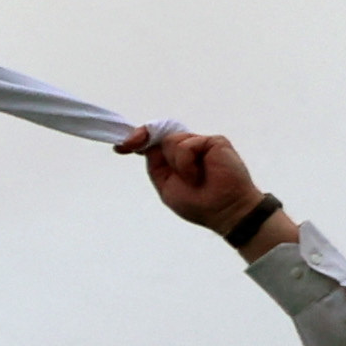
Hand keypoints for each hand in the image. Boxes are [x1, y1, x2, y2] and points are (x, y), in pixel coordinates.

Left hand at [121, 124, 279, 244]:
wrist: (224, 210)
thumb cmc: (197, 203)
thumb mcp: (166, 185)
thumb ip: (156, 164)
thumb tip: (143, 145)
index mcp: (174, 159)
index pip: (154, 143)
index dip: (138, 140)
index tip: (120, 146)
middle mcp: (187, 148)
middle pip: (159, 136)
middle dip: (143, 139)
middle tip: (129, 144)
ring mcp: (201, 144)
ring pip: (171, 140)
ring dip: (175, 164)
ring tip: (193, 179)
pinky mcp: (214, 141)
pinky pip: (186, 145)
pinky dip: (187, 164)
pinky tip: (200, 175)